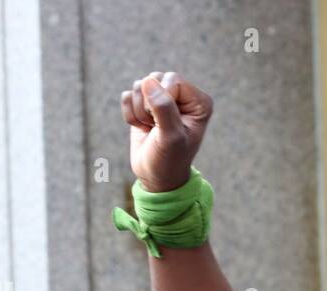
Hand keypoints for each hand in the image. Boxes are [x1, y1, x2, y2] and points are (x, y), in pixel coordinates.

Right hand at [121, 70, 211, 192]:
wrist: (156, 177)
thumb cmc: (169, 160)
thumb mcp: (170, 137)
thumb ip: (163, 108)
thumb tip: (148, 81)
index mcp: (199, 102)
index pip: (172, 80)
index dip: (162, 99)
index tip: (164, 123)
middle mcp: (182, 96)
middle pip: (155, 78)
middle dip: (148, 105)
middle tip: (156, 128)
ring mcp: (162, 98)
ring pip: (139, 85)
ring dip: (139, 112)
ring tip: (151, 130)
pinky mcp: (144, 104)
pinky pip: (127, 96)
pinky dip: (130, 115)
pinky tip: (142, 128)